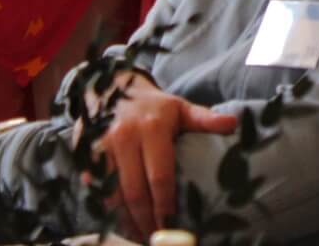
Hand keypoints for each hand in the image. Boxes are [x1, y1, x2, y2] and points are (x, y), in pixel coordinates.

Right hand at [93, 75, 237, 240]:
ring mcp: (102, 147)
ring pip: (112, 194)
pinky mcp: (85, 154)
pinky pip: (95, 187)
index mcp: (153, 127)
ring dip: (125, 219)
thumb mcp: (181, 108)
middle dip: (145, 219)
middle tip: (155, 237)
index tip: (172, 223)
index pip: (160, 176)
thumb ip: (205, 119)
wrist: (112, 88)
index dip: (166, 204)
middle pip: (135, 191)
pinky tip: (119, 219)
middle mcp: (125, 137)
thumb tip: (233, 123)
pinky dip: (106, 207)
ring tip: (138, 234)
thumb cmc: (154, 106)